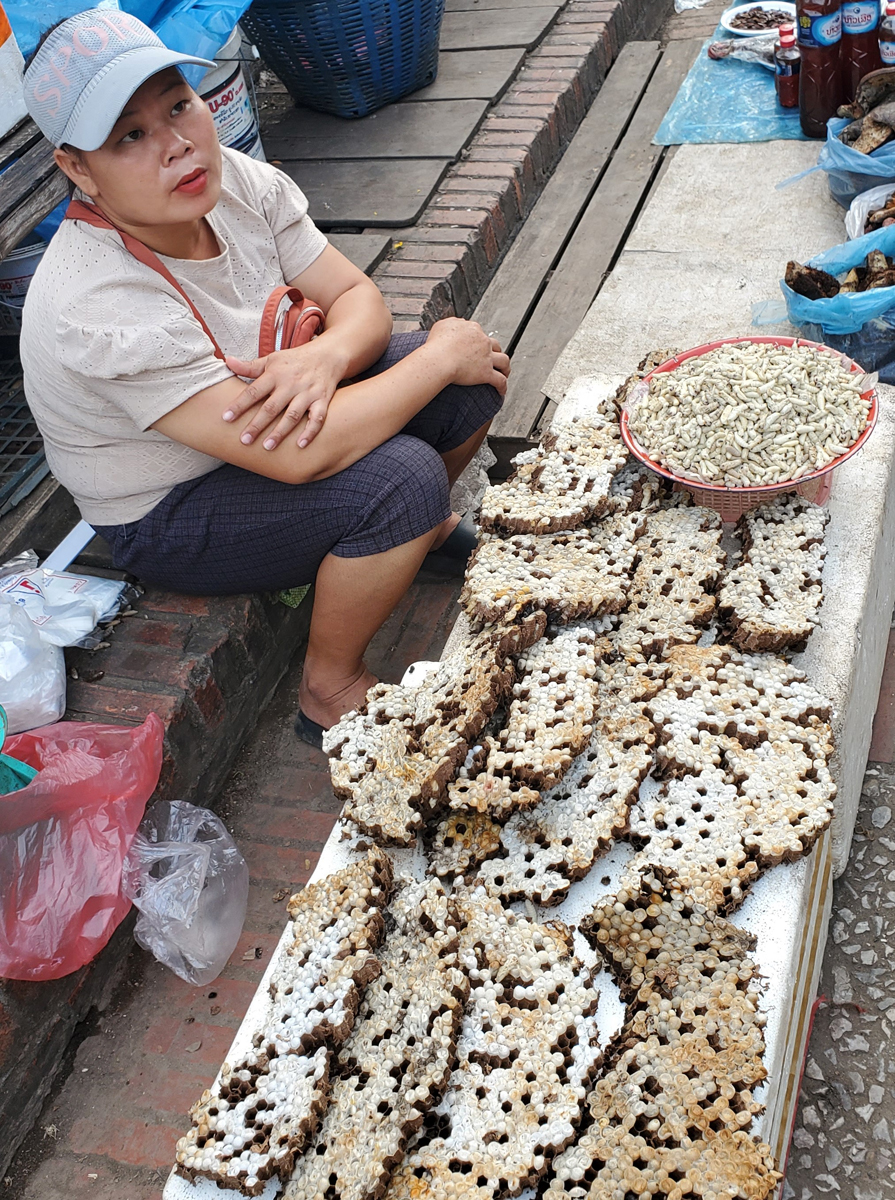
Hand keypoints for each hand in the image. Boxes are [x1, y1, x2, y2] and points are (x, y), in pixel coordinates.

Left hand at [223, 339, 348, 448]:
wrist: (327, 355)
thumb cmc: (295, 360)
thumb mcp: (271, 359)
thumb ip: (249, 366)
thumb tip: (227, 362)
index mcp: (275, 374)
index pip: (253, 391)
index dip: (239, 404)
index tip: (226, 418)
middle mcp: (290, 384)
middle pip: (271, 407)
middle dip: (257, 424)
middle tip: (244, 440)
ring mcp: (307, 393)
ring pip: (292, 416)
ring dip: (280, 432)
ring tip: (268, 446)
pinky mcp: (322, 400)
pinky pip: (317, 418)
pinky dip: (310, 432)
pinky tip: (300, 445)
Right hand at [425, 319, 509, 394]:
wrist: (438, 360)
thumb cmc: (436, 345)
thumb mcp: (442, 325)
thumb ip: (452, 323)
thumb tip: (457, 324)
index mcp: (473, 329)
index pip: (479, 333)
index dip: (478, 340)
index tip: (475, 347)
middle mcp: (482, 342)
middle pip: (494, 345)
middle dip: (495, 351)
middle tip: (491, 357)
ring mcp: (486, 357)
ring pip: (504, 361)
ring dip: (505, 367)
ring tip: (504, 372)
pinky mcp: (486, 373)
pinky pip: (500, 381)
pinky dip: (502, 386)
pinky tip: (501, 390)